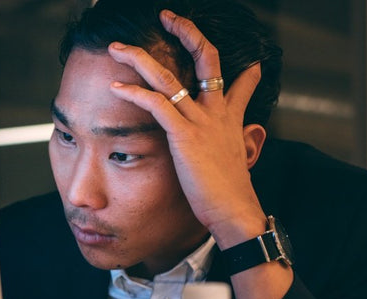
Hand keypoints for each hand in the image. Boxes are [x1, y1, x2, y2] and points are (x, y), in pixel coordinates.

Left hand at [105, 9, 266, 248]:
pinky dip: (134, 93)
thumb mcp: (239, 160)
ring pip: (169, 76)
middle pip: (206, 57)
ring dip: (139, 58)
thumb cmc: (230, 194)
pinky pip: (156, 104)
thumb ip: (239, 141)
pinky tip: (116, 87)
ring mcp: (200, 121)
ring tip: (117, 48)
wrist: (233, 210)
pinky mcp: (184, 135)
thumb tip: (250, 136)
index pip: (237, 80)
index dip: (240, 66)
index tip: (249, 57)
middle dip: (186, 31)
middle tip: (167, 16)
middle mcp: (216, 111)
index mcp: (229, 117)